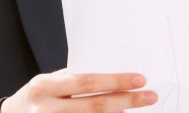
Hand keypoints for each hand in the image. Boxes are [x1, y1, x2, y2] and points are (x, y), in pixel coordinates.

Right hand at [1, 69, 156, 111]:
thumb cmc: (38, 95)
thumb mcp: (51, 82)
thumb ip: (76, 79)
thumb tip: (114, 80)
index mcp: (46, 86)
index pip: (87, 82)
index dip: (115, 81)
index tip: (140, 79)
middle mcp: (47, 108)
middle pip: (94, 106)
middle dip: (126, 101)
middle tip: (150, 97)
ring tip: (137, 109)